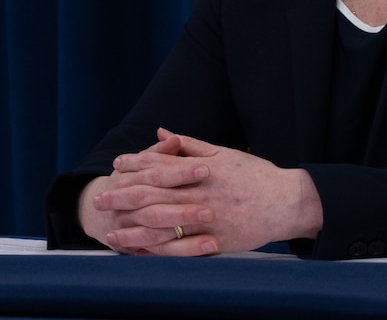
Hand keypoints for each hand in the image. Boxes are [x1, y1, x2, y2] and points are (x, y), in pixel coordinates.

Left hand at [92, 129, 323, 255]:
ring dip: (133, 230)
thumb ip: (191, 145)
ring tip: (111, 232)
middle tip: (100, 200)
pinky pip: (180, 249)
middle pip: (153, 195)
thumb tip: (164, 133)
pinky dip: (157, 251)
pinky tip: (141, 253)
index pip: (160, 165)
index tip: (115, 167)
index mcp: (200, 169)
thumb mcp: (224, 153)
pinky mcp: (213, 241)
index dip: (135, 165)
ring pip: (161, 225)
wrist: (286, 203)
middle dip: (124, 197)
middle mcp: (199, 193)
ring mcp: (205, 219)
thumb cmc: (256, 176)